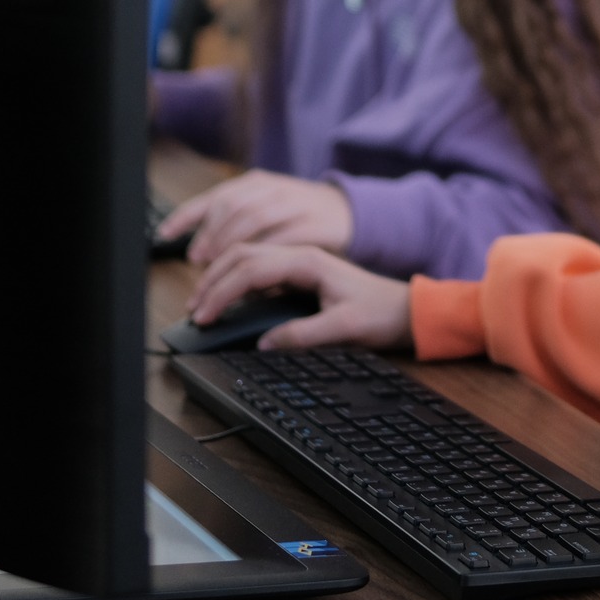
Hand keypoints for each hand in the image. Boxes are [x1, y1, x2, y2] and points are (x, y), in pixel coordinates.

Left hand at [158, 170, 354, 262]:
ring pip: (255, 218)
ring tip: (216, 266)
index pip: (214, 196)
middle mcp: (273, 189)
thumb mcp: (263, 211)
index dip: (186, 215)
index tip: (163, 234)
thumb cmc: (296, 216)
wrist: (346, 210)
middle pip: (232, 207)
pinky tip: (253, 271)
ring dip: (232, 243)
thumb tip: (198, 254)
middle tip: (196, 261)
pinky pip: (286, 236)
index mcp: (255, 184)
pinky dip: (265, 252)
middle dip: (210, 235)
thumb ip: (234, 226)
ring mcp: (296, 203)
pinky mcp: (316, 222)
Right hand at [186, 242, 413, 349]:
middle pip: (242, 255)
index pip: (251, 268)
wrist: (405, 309)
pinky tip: (227, 300)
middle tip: (194, 310)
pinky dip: (236, 281)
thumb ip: (303, 336)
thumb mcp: (344, 330)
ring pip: (247, 258)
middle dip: (212, 280)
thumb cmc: (379, 315)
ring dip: (220, 277)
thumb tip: (263, 345)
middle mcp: (300, 256)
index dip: (222, 291)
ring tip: (202, 304)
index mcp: (308, 262)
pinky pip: (259, 269)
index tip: (205, 315)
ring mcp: (298, 262)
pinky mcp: (299, 273)